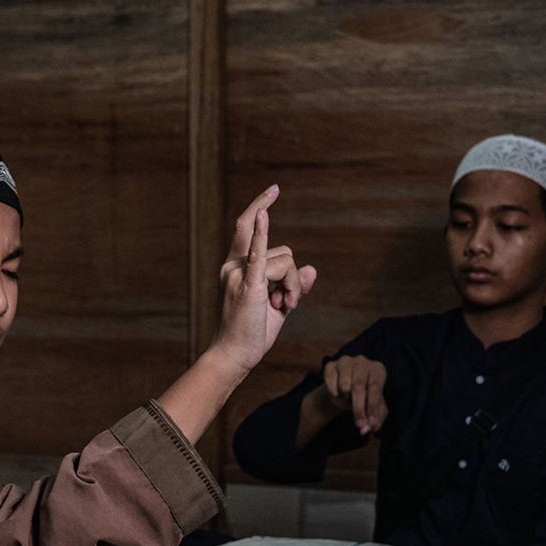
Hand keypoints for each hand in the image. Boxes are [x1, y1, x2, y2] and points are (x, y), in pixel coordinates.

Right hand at [209, 186, 317, 372]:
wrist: (236, 356)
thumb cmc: (252, 334)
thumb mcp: (279, 307)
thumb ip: (294, 286)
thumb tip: (312, 269)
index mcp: (237, 267)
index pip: (248, 228)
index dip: (260, 207)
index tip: (274, 189)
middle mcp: (233, 265)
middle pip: (283, 253)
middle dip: (293, 277)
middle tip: (287, 302)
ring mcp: (237, 274)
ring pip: (285, 263)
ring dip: (292, 287)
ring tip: (281, 307)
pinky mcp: (247, 285)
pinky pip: (259, 254)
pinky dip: (262, 234)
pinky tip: (265, 213)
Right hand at [319, 355, 388, 434]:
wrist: (342, 392)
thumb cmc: (362, 398)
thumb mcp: (373, 408)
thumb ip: (375, 418)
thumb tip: (370, 428)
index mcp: (378, 370)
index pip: (375, 389)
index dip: (373, 408)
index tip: (370, 423)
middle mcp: (362, 361)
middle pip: (359, 387)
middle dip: (359, 409)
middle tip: (359, 424)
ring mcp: (346, 361)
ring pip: (344, 385)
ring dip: (345, 397)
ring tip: (347, 398)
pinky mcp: (330, 364)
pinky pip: (330, 381)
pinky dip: (333, 392)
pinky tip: (337, 393)